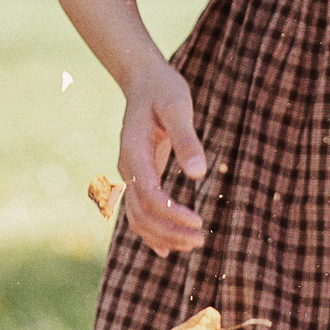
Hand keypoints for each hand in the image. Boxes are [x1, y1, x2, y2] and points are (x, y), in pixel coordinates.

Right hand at [115, 60, 207, 255]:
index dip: (172, 214)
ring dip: (163, 237)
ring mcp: (130, 173)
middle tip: (201, 241)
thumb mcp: (178, 106)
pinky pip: (138, 212)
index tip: (199, 222)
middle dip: (169, 232)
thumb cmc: (163, 89)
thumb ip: (187, 139)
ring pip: (137, 218)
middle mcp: (128, 167)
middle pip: (141, 214)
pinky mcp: (139, 176)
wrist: (144, 80)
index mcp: (134, 152)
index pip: (149, 195)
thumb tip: (198, 174)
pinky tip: (168, 249)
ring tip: (193, 244)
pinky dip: (152, 233)